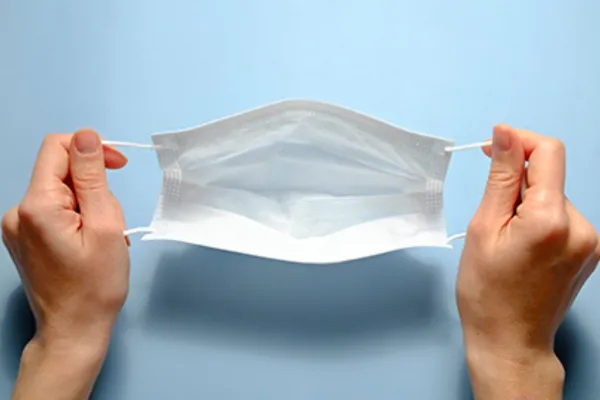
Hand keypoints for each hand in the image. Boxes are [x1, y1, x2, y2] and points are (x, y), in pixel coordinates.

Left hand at [2, 129, 129, 398]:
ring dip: (88, 204)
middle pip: (60, 171)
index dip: (91, 149)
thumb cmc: (96, 285)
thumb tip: (86, 136)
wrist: (73, 330)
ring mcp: (16, 226)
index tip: (118, 167)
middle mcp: (17, 211)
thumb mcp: (106, 226)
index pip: (58, 148)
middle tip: (112, 221)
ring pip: (60, 191)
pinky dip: (77, 217)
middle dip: (93, 186)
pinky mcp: (22, 237)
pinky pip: (53, 209)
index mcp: (37, 206)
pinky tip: (89, 242)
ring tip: (102, 237)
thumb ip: (93, 177)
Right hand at [457, 125, 599, 398]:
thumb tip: (506, 134)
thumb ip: (501, 177)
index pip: (548, 152)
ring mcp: (591, 242)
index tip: (494, 148)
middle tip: (492, 215)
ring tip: (507, 239)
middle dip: (518, 182)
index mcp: (551, 220)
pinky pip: (563, 217)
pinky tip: (523, 246)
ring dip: (528, 203)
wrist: (510, 341)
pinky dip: (540, 219)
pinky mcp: (591, 251)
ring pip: (555, 197)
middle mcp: (582, 228)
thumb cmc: (487, 291)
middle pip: (550, 176)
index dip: (519, 141)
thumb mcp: (483, 228)